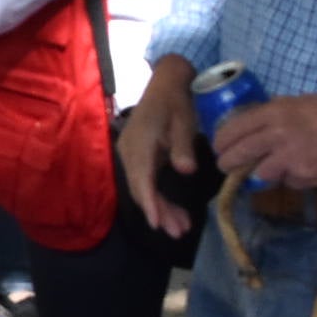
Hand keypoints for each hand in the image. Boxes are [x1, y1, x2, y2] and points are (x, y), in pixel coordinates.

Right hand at [119, 57, 201, 238]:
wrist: (166, 84)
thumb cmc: (176, 101)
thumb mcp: (184, 121)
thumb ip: (183, 146)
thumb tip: (186, 170)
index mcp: (140, 143)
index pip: (142, 179)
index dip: (149, 203)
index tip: (156, 223)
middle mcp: (130, 152)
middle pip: (141, 189)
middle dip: (159, 213)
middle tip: (179, 232)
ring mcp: (132, 156)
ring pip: (144, 189)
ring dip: (161, 209)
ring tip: (182, 227)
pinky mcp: (139, 158)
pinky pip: (146, 183)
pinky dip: (159, 199)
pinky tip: (175, 212)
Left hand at [212, 93, 316, 195]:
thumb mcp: (302, 102)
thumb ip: (278, 114)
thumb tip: (258, 124)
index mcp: (275, 112)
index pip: (234, 129)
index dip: (221, 141)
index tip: (218, 147)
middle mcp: (278, 135)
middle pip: (239, 155)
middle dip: (228, 164)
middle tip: (226, 167)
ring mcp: (292, 159)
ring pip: (262, 175)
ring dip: (264, 173)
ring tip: (274, 168)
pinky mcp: (307, 178)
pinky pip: (290, 182)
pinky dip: (294, 179)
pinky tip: (307, 169)